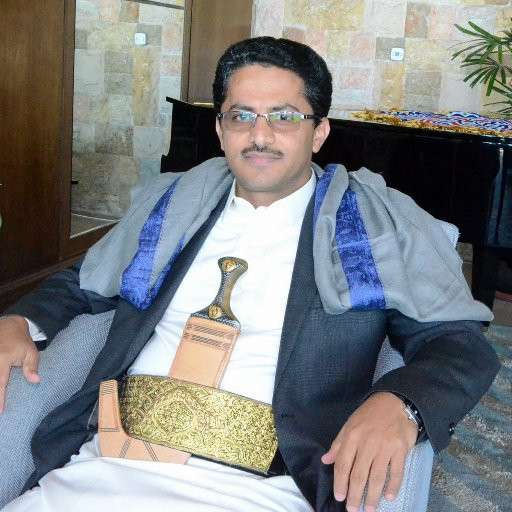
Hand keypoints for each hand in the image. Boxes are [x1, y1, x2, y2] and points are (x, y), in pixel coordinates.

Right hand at [0, 315, 39, 412]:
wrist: (10, 325)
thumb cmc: (23, 341)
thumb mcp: (32, 353)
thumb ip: (32, 368)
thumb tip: (36, 381)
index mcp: (3, 359)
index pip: (1, 383)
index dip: (0, 398)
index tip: (0, 411)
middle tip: (0, 412)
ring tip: (0, 403)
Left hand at [321, 392, 417, 511]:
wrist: (395, 402)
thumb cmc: (369, 415)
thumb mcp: (350, 424)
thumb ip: (338, 444)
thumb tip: (325, 461)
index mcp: (352, 436)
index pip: (342, 464)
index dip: (340, 483)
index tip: (340, 497)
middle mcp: (367, 443)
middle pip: (358, 475)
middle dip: (355, 495)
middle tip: (353, 510)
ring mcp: (385, 447)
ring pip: (377, 477)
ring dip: (373, 496)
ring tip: (370, 509)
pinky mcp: (400, 449)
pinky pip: (396, 472)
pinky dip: (393, 486)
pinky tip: (389, 497)